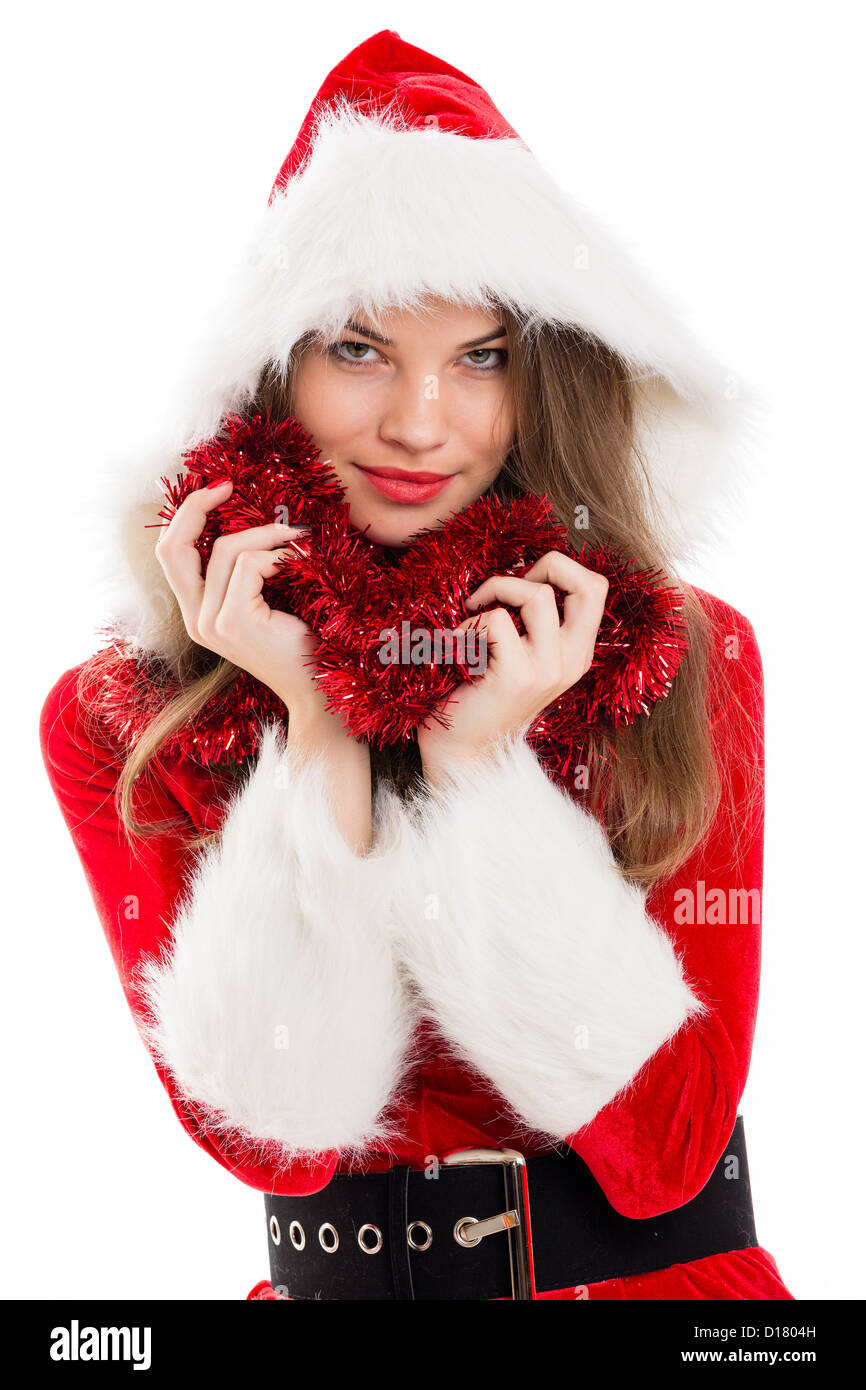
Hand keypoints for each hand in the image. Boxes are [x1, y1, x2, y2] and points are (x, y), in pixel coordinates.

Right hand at [155, 480, 328, 718]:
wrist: (318, 689)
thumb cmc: (300, 641)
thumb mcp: (263, 599)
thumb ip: (243, 568)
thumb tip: (242, 514)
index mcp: (196, 612)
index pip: (169, 554)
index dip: (185, 516)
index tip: (218, 489)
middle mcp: (194, 619)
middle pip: (172, 548)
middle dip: (195, 507)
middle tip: (227, 485)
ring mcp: (209, 623)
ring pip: (226, 551)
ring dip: (266, 533)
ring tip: (297, 537)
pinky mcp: (232, 621)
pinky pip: (250, 565)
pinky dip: (278, 555)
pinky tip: (299, 563)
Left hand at [417, 551, 608, 785]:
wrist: (462, 751)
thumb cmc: (482, 695)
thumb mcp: (521, 655)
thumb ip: (533, 622)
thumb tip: (522, 570)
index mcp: (577, 652)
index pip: (596, 587)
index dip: (559, 571)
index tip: (522, 584)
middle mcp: (572, 661)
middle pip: (590, 584)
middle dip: (547, 565)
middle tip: (507, 587)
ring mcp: (548, 670)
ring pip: (538, 595)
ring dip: (496, 588)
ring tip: (473, 611)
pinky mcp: (517, 677)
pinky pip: (496, 620)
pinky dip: (468, 621)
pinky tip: (457, 642)